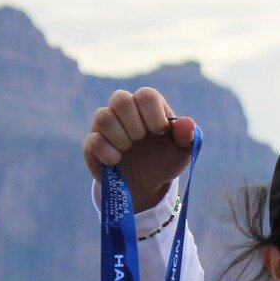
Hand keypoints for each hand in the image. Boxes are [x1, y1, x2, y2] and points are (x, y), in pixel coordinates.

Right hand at [83, 87, 195, 211]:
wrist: (146, 185)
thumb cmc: (164, 161)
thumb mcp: (182, 152)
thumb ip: (187, 137)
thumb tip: (186, 123)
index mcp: (147, 106)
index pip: (146, 95)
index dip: (153, 114)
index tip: (160, 133)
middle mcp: (123, 111)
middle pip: (120, 98)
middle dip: (134, 124)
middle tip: (140, 140)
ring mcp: (105, 127)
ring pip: (103, 116)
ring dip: (120, 138)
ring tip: (127, 150)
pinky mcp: (92, 145)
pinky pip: (93, 141)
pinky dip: (108, 153)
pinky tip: (116, 162)